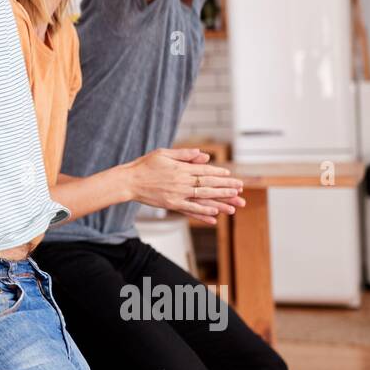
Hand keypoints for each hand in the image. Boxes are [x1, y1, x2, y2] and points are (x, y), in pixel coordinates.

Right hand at [121, 148, 243, 224]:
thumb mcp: (163, 153)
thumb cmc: (145, 165)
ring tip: (234, 206)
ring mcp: (177, 194)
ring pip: (203, 198)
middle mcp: (182, 182)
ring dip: (220, 202)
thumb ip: (184, 154)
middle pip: (208, 185)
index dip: (219, 174)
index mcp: (181, 168)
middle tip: (240, 190)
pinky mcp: (171, 204)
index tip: (231, 176)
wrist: (129, 181)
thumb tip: (203, 154)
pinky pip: (190, 210)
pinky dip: (203, 213)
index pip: (205, 171)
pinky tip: (214, 216)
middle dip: (226, 188)